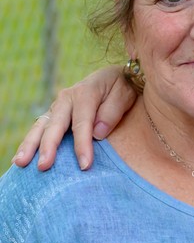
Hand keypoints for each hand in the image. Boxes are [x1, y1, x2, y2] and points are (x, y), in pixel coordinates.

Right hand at [12, 67, 135, 170]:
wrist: (114, 76)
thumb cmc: (122, 87)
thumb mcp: (125, 94)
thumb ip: (112, 112)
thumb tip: (98, 133)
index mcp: (86, 92)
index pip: (82, 123)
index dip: (82, 145)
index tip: (85, 165)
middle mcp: (67, 98)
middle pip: (55, 125)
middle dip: (48, 146)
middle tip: (44, 166)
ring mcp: (58, 106)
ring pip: (41, 126)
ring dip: (30, 145)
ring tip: (20, 162)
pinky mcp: (54, 114)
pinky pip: (40, 128)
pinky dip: (30, 142)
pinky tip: (21, 158)